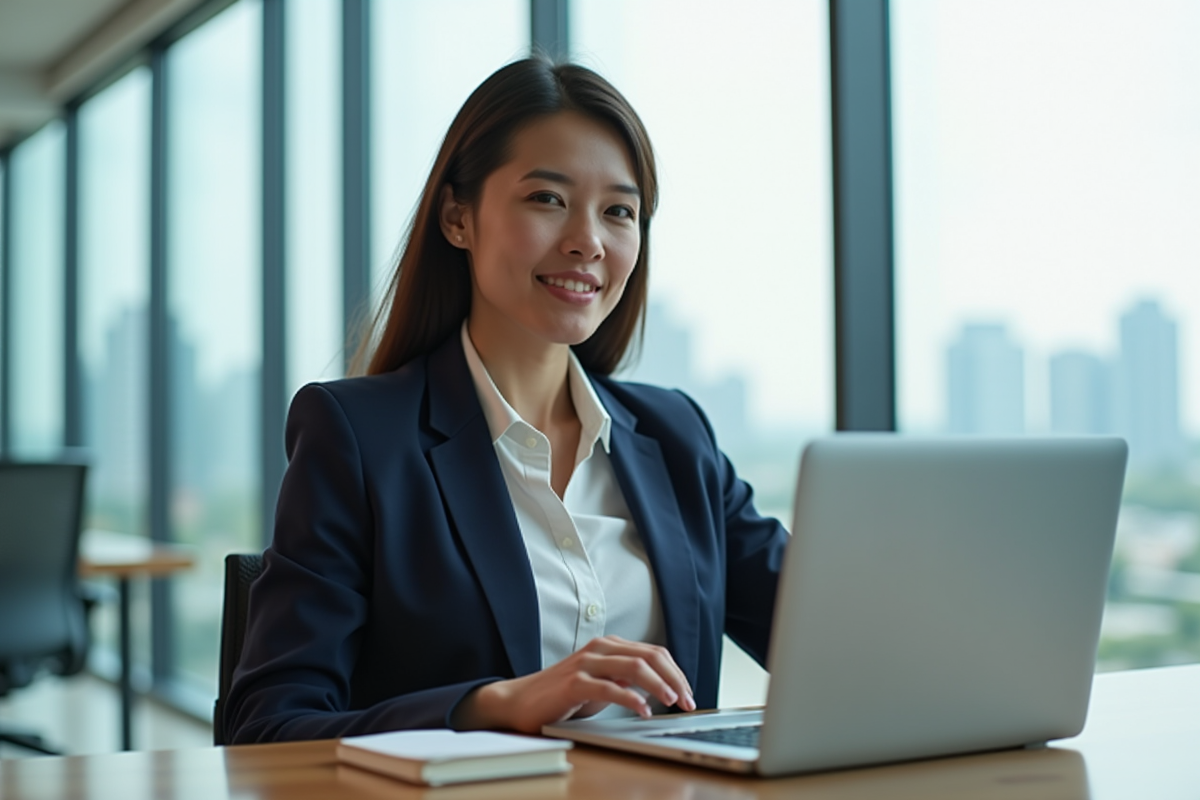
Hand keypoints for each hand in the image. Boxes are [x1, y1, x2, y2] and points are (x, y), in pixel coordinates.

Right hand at [453, 635, 696, 733]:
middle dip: (674, 678)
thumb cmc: (563, 696)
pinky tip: (643, 710)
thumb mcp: (602, 684)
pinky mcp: (573, 683)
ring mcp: (586, 663)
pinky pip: (608, 687)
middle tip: (688, 700)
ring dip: (658, 684)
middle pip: (648, 656)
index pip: (653, 653)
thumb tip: (662, 688)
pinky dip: (630, 699)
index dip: (675, 672)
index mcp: (609, 646)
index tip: (688, 693)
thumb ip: (627, 680)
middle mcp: (599, 649)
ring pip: (633, 667)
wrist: (520, 702)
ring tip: (672, 701)